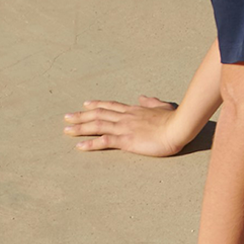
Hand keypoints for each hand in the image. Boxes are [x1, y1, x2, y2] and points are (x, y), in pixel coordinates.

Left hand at [66, 97, 185, 157]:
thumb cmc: (173, 118)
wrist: (177, 126)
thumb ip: (151, 102)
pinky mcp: (126, 140)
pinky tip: (79, 146)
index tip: (84, 104)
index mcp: (134, 110)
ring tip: (66, 130)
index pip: (111, 106)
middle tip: (66, 117)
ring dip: (80, 127)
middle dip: (81, 116)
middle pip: (98, 114)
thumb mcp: (163, 106)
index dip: (97, 105)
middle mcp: (125, 117)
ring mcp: (124, 128)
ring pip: (97, 125)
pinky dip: (90, 143)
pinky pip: (104, 141)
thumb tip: (142, 97)